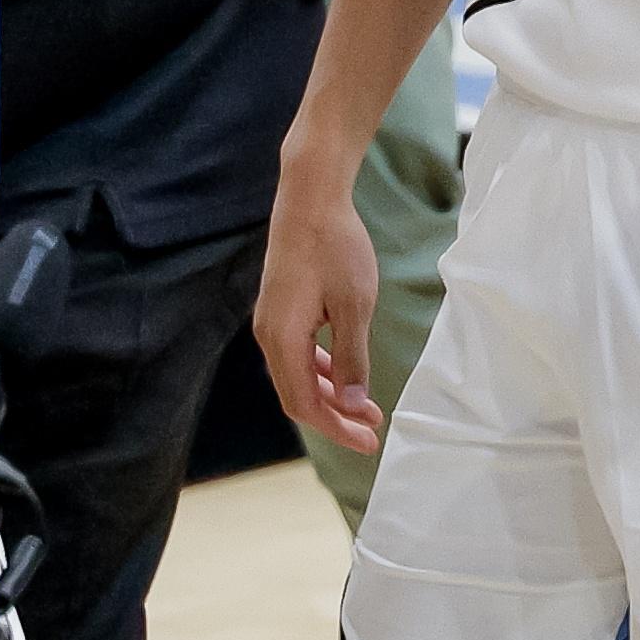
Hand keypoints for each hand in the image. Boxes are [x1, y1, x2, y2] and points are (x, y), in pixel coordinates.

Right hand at [252, 154, 384, 454]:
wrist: (310, 198)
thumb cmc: (335, 247)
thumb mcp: (354, 306)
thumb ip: (353, 359)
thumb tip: (354, 405)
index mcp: (282, 338)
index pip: (304, 403)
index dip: (337, 428)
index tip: (370, 440)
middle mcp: (268, 335)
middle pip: (297, 395)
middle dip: (334, 417)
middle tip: (372, 431)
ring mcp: (271, 321)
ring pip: (296, 375)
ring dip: (329, 394)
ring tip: (365, 408)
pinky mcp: (279, 308)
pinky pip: (296, 353)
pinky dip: (320, 370)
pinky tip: (344, 374)